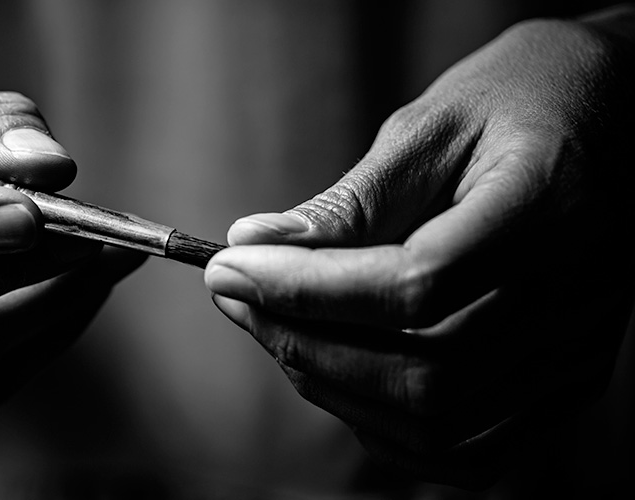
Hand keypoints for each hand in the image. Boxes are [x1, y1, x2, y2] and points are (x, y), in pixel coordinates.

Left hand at [205, 10, 633, 488]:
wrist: (612, 122)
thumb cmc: (519, 104)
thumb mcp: (433, 126)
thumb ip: (351, 200)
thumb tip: (253, 245)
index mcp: (548, 207)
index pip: (417, 284)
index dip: (308, 289)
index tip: (230, 266)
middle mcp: (576, 297)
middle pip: (423, 369)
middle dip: (302, 340)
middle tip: (236, 295)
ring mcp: (575, 356)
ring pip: (436, 421)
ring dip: (331, 384)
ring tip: (274, 325)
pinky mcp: (563, 388)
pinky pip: (466, 450)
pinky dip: (384, 425)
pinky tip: (337, 371)